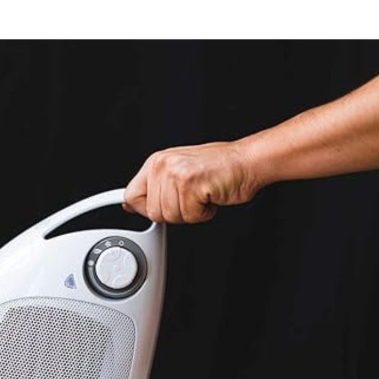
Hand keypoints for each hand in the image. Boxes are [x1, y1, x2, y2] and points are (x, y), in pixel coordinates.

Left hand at [123, 141, 258, 223]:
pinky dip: (204, 213)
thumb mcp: (179, 172)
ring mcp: (175, 174)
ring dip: (190, 213)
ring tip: (201, 195)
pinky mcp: (190, 184)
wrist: (247, 161)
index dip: (143, 209)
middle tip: (191, 199)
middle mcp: (163, 165)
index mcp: (156, 162)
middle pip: (153, 212)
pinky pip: (190, 216)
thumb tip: (131, 204)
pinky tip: (209, 197)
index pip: (131, 195)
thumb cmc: (218, 168)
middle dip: (174, 213)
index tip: (152, 210)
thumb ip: (155, 188)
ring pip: (171, 216)